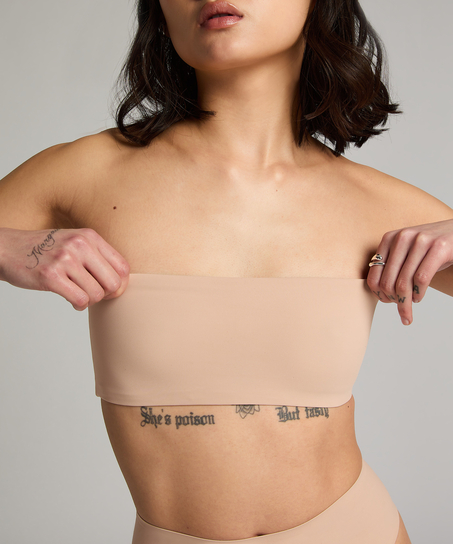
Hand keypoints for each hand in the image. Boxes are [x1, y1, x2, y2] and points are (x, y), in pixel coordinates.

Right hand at [0, 228, 129, 310]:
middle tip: (93, 294)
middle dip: (106, 295)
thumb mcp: (74, 242)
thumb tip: (122, 283)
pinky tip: (71, 300)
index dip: (121, 284)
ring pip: (96, 294)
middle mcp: (79, 245)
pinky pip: (80, 300)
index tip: (110, 289)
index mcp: (90, 236)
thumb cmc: (45, 249)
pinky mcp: (50, 276)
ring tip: (78, 295)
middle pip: (114, 283)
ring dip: (89, 301)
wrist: (7, 249)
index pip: (123, 266)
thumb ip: (97, 256)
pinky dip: (78, 305)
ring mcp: (65, 259)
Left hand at [367, 219, 452, 324]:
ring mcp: (421, 240)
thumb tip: (380, 293)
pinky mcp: (439, 247)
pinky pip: (421, 279)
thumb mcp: (407, 253)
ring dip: (405, 303)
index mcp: (389, 239)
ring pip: (404, 283)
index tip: (386, 303)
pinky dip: (418, 294)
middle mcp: (402, 237)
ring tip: (409, 308)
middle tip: (401, 308)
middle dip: (393, 301)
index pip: (373, 274)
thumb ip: (393, 266)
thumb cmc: (432, 247)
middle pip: (388, 282)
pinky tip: (419, 297)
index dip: (378, 294)